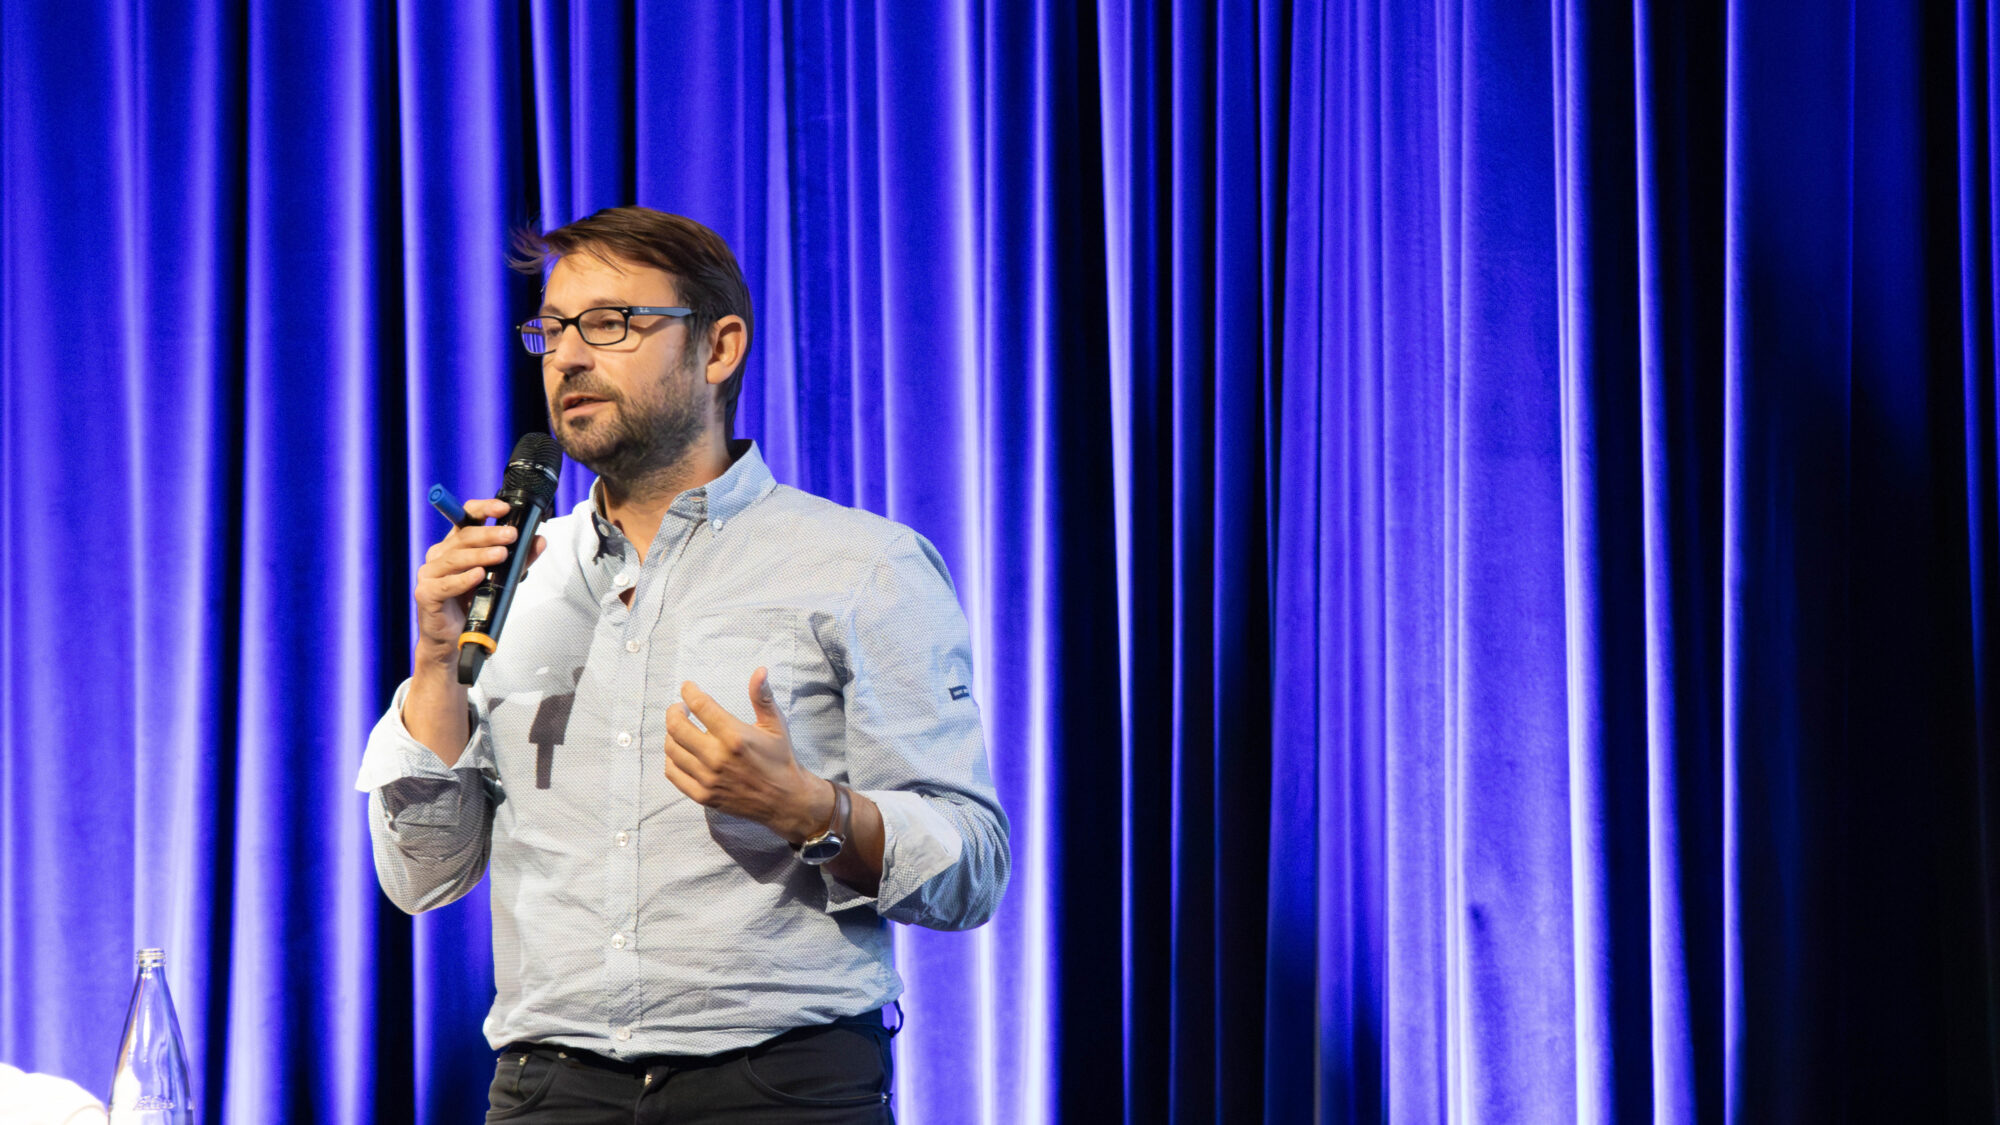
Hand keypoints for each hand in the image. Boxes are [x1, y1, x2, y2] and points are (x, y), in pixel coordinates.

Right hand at [412, 498, 545, 666]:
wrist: (451, 637)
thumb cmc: (473, 603)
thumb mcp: (499, 578)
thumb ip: (519, 560)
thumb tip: (539, 540)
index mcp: (455, 545)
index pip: (465, 517)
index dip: (483, 508)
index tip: (504, 508)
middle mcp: (439, 554)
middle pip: (463, 536)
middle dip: (490, 534)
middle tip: (511, 535)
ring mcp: (429, 573)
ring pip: (455, 558)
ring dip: (480, 555)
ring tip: (501, 554)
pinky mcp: (426, 593)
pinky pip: (445, 584)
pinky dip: (463, 579)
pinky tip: (478, 575)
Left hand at [663, 668, 832, 841]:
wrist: (785, 800)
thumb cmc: (781, 758)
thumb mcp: (775, 725)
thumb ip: (762, 697)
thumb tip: (760, 670)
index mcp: (735, 736)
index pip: (700, 706)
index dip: (689, 692)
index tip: (687, 687)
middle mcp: (717, 757)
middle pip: (676, 727)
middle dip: (674, 711)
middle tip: (680, 708)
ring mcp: (708, 778)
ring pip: (671, 749)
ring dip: (671, 734)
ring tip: (681, 729)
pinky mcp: (703, 795)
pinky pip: (673, 773)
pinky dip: (671, 759)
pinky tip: (680, 752)